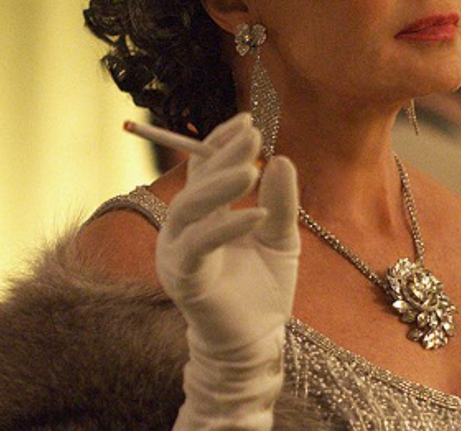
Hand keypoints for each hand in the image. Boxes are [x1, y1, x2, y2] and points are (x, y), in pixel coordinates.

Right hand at [156, 112, 299, 429]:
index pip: (204, 168)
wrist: (258, 339)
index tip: (248, 121)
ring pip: (190, 207)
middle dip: (223, 155)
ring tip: (252, 169)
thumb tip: (280, 159)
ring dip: (220, 184)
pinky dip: (228, 226)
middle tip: (253, 135)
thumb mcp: (281, 236)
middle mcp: (184, 228)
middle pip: (195, 181)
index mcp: (204, 215)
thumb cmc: (264, 288)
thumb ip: (281, 201)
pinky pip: (201, 244)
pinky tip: (258, 216)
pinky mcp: (184, 277)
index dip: (221, 142)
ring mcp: (179, 252)